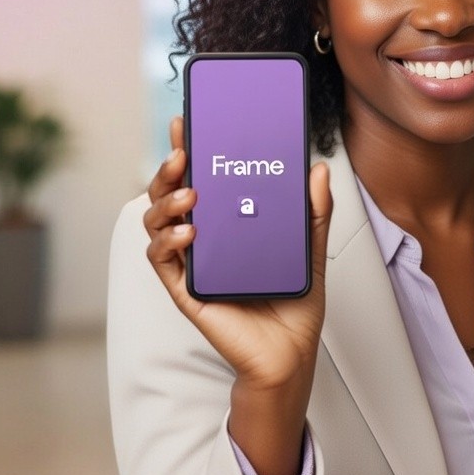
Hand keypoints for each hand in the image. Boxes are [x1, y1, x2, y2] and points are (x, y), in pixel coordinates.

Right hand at [144, 116, 331, 474]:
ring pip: (156, 222)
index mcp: (227, 222)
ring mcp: (191, 263)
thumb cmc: (294, 301)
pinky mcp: (186, 290)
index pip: (200, 178)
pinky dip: (168, 241)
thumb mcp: (311, 248)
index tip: (188, 121)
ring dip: (165, 201)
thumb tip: (317, 169)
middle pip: (169, 194)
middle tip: (183, 152)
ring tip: (191, 193)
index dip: (188, 149)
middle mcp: (204, 238)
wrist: (291, 354)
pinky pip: (163, 260)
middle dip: (168, 168)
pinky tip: (190, 232)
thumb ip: (315, 211)